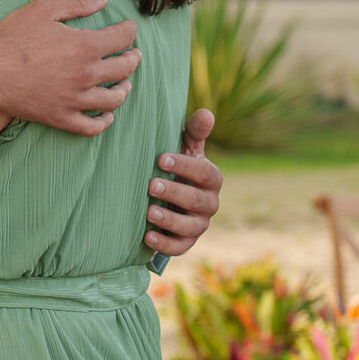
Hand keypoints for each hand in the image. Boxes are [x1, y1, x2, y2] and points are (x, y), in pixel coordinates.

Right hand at [0, 0, 140, 135]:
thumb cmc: (12, 36)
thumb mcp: (43, 9)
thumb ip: (77, 3)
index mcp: (85, 46)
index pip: (122, 38)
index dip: (129, 30)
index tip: (129, 28)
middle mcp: (86, 75)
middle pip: (124, 69)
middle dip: (133, 58)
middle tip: (133, 54)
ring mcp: (74, 99)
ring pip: (113, 99)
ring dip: (124, 89)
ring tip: (125, 84)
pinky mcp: (60, 117)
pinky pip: (90, 126)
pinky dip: (103, 122)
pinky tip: (107, 116)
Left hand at [145, 109, 221, 255]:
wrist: (172, 198)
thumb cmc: (178, 167)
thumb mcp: (186, 149)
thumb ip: (194, 133)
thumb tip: (206, 113)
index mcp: (211, 178)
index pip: (204, 173)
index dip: (185, 166)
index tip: (161, 158)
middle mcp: (210, 203)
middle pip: (196, 200)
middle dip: (174, 193)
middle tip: (151, 185)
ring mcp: (199, 224)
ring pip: (190, 226)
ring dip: (170, 220)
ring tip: (149, 212)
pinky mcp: (187, 241)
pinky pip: (180, 246)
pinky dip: (165, 244)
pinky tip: (147, 236)